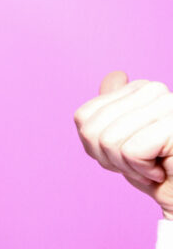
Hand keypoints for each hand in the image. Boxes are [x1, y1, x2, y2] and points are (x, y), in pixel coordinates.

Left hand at [75, 71, 172, 217]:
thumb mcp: (126, 142)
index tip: (126, 155)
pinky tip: (161, 171)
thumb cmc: (162, 172)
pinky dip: (142, 171)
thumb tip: (113, 77)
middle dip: (109, 159)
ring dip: (128, 168)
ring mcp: (168, 105)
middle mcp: (156, 89)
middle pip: (91, 129)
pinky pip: (130, 151)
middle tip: (140, 165)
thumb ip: (112, 113)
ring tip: (153, 168)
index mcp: (140, 90)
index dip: (95, 147)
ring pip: (109, 141)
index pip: (83, 116)